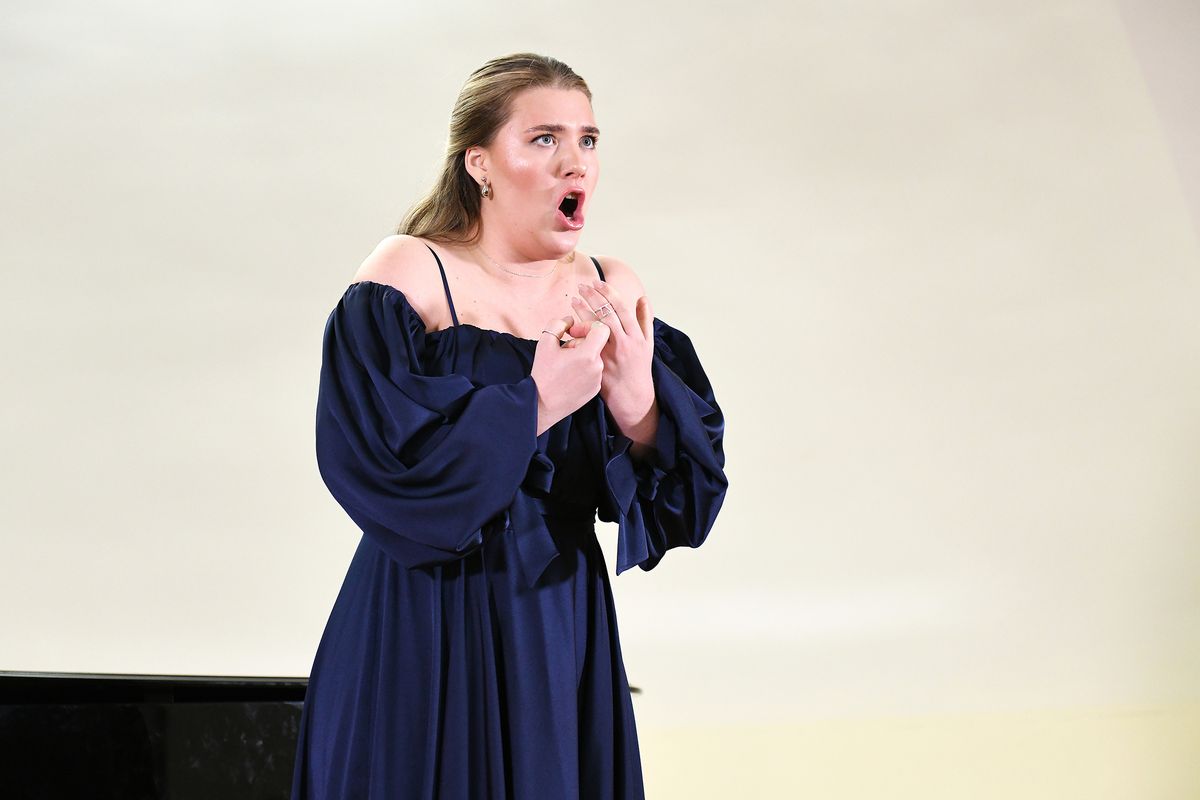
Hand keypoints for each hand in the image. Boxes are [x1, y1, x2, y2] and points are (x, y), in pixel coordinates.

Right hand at [530, 315, 610, 435]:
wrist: (541, 404)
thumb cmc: (543, 373)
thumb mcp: (545, 342)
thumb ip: (558, 324)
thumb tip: (570, 319)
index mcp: (588, 354)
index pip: (602, 329)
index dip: (587, 326)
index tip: (573, 332)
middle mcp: (598, 367)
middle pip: (597, 344)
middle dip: (582, 342)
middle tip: (564, 350)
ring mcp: (598, 380)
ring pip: (595, 358)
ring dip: (582, 356)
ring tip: (565, 364)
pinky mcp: (595, 390)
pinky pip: (594, 372)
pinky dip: (584, 369)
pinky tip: (569, 376)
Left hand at [569, 278, 655, 431]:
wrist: (633, 397)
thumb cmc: (640, 368)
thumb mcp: (648, 343)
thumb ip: (645, 319)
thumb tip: (642, 297)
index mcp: (636, 336)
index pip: (621, 308)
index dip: (608, 293)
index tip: (596, 282)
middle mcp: (624, 343)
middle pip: (606, 314)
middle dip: (593, 298)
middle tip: (581, 286)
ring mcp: (610, 354)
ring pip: (595, 328)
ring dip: (583, 312)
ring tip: (574, 300)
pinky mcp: (599, 364)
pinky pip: (586, 345)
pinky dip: (578, 333)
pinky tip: (570, 324)